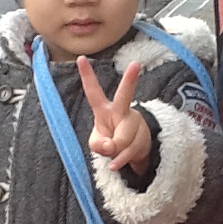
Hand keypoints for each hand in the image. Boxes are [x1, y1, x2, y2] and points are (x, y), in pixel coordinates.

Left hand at [77, 55, 151, 173]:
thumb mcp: (97, 143)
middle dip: (130, 80)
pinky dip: (119, 160)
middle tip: (136, 64)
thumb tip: (110, 146)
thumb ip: (98, 145)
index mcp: (104, 109)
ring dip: (115, 151)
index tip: (80, 58)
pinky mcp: (142, 137)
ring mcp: (133, 123)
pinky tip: (114, 166)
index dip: (86, 76)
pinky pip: (128, 150)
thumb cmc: (110, 141)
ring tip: (114, 153)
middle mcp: (121, 111)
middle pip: (125, 96)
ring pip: (122, 138)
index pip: (93, 92)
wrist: (134, 151)